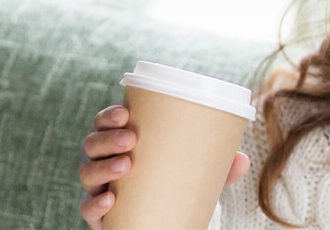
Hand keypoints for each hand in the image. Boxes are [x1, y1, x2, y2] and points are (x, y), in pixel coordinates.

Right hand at [78, 105, 251, 228]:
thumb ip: (216, 163)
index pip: (104, 122)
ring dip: (102, 167)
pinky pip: (87, 208)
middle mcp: (102, 161)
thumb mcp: (194, 168)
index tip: (125, 113)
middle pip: (92, 144)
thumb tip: (242, 161)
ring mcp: (97, 187)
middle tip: (132, 139)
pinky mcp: (99, 214)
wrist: (162, 217)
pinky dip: (95, 204)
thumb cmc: (174, 180)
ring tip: (125, 166)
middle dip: (107, 138)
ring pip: (86, 172)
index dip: (109, 115)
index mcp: (120, 141)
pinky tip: (110, 200)